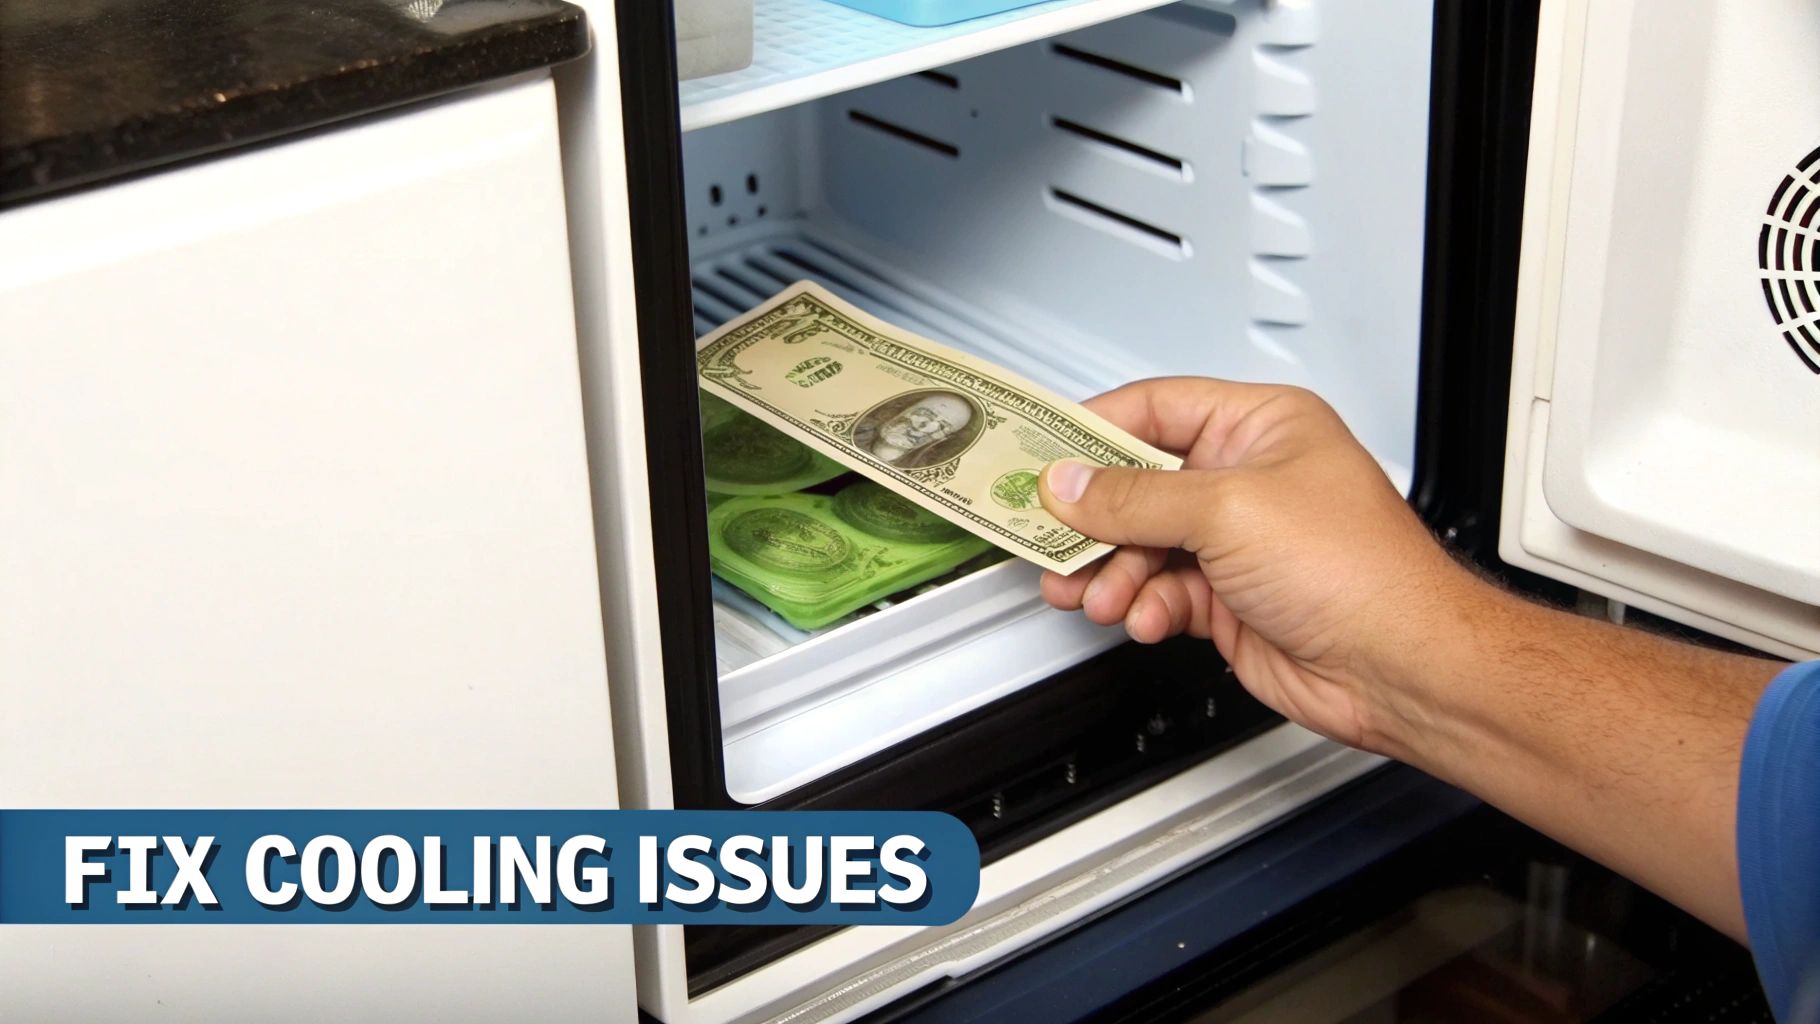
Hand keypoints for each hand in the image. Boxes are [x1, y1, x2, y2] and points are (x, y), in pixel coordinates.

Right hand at [1038, 377, 1486, 752]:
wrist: (1400, 667)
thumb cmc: (1359, 571)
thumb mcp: (1228, 511)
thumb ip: (1135, 498)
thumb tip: (1072, 484)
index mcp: (1260, 426)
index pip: (1153, 407)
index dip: (1093, 430)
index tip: (1039, 452)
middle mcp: (1247, 478)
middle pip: (1136, 484)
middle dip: (1093, 517)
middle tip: (1048, 534)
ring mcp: (1237, 542)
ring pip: (1141, 545)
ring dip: (1111, 570)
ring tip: (1091, 589)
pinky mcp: (1229, 598)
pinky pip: (1159, 592)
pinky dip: (1142, 606)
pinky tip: (1142, 616)